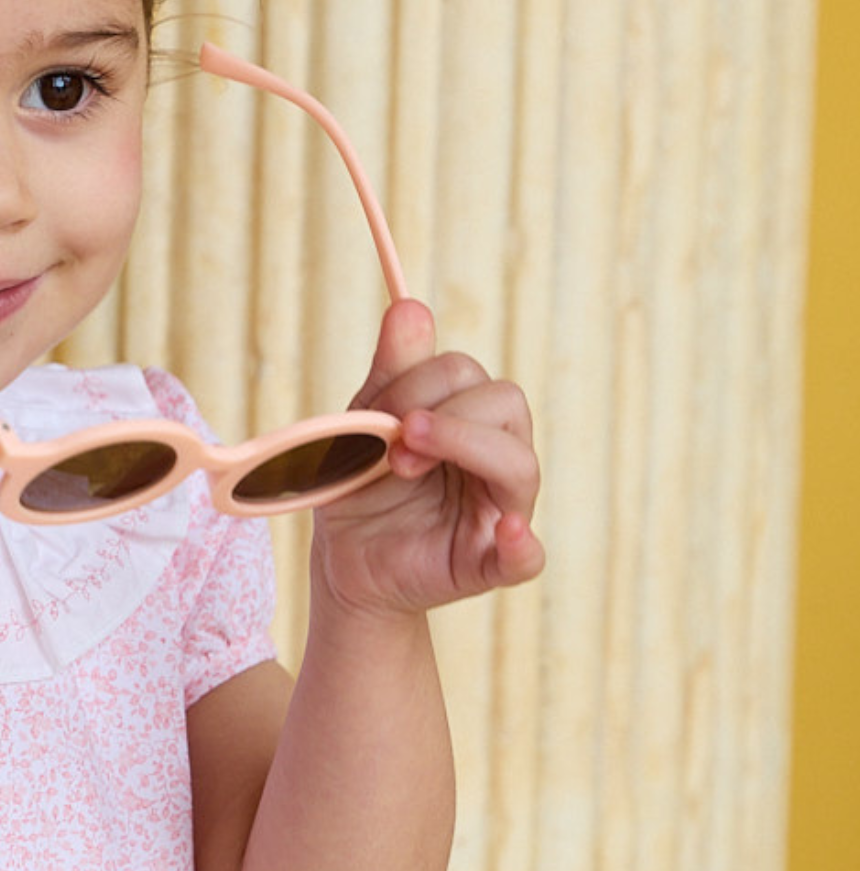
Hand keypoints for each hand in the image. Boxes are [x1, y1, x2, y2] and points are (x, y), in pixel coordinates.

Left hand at [311, 297, 544, 617]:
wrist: (344, 564)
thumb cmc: (359, 492)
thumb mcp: (362, 429)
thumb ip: (391, 374)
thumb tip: (409, 307)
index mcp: (466, 420)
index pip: (468, 375)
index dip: (422, 381)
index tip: (377, 412)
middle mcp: (493, 458)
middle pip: (506, 405)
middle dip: (446, 414)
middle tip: (392, 445)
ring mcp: (500, 510)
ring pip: (520, 464)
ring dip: (465, 449)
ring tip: (404, 463)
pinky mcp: (492, 563)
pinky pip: (526, 555)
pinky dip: (520, 544)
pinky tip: (505, 530)